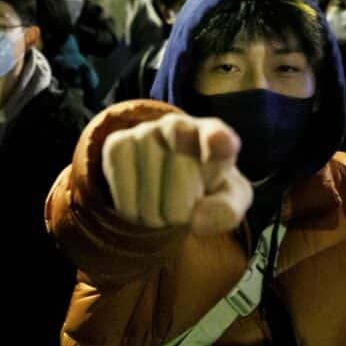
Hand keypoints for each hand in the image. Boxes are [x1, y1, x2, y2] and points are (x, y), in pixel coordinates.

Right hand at [102, 113, 252, 235]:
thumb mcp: (228, 201)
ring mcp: (146, 132)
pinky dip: (133, 211)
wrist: (167, 178)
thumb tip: (195, 220)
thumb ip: (226, 211)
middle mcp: (179, 126)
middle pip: (181, 183)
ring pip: (150, 195)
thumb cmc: (205, 188)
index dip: (218, 140)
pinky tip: (142, 199)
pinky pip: (123, 195)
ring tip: (163, 202)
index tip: (217, 140)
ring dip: (156, 215)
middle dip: (182, 209)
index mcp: (218, 137)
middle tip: (183, 207)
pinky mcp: (117, 144)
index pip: (219, 137)